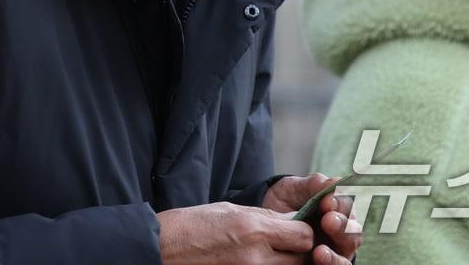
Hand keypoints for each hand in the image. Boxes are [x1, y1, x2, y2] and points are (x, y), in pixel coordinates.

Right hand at [157, 202, 312, 263]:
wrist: (164, 248)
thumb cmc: (193, 224)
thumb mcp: (231, 210)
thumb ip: (266, 217)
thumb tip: (294, 220)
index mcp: (254, 228)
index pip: (304, 236)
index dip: (303, 230)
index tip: (295, 227)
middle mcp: (256, 255)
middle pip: (300, 258)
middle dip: (296, 250)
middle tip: (283, 242)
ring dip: (284, 262)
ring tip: (266, 251)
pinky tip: (255, 259)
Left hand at [263, 174, 361, 263]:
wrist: (264, 219)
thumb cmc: (286, 200)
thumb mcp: (295, 188)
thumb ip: (315, 185)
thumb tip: (336, 182)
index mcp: (340, 211)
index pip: (349, 208)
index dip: (342, 204)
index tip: (327, 201)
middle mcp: (341, 234)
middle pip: (353, 233)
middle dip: (343, 227)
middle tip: (328, 220)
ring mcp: (334, 252)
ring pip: (345, 257)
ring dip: (335, 255)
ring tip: (321, 250)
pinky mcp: (323, 264)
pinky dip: (329, 263)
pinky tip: (318, 256)